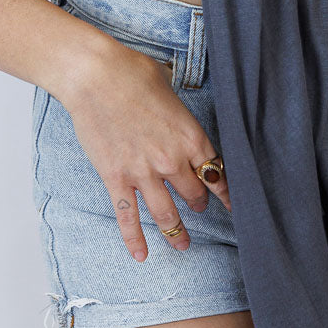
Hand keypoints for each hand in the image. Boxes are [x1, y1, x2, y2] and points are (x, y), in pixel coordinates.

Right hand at [67, 38, 232, 262]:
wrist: (96, 76)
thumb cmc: (132, 72)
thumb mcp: (169, 86)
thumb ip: (177, 108)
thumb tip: (176, 106)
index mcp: (190, 135)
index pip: (216, 170)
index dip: (225, 190)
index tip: (231, 202)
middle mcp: (172, 160)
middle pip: (194, 193)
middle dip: (199, 204)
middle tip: (199, 209)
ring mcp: (144, 173)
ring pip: (167, 213)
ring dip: (177, 232)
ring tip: (183, 245)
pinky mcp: (117, 179)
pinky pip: (128, 217)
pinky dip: (134, 239)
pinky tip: (141, 256)